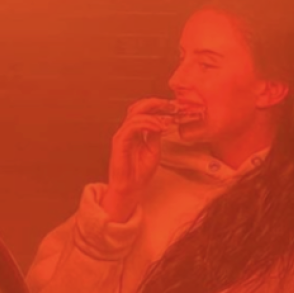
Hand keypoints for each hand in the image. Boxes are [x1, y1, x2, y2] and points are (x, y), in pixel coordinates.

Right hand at [104, 98, 174, 221]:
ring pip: (135, 114)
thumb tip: (162, 121)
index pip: (144, 110)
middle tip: (171, 106)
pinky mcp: (119, 142)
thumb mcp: (153, 150)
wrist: (130, 189)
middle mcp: (127, 130)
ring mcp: (122, 135)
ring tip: (167, 119)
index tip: (174, 107)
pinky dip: (146, 123)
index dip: (158, 105)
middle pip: (138, 107)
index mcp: (135, 131)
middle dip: (156, 103)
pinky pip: (132, 126)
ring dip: (153, 114)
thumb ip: (155, 135)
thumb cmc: (139, 173)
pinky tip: (158, 127)